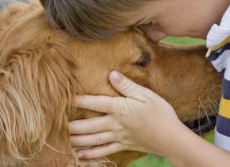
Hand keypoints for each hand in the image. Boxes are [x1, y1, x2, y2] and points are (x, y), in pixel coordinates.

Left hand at [68, 71, 182, 158]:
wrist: (171, 137)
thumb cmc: (161, 113)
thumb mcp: (146, 95)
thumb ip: (127, 86)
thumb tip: (111, 74)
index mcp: (120, 108)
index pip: (96, 102)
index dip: (80, 99)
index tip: (66, 97)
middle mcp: (116, 123)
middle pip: (89, 125)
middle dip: (73, 125)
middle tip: (58, 125)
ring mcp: (119, 136)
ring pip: (93, 139)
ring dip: (78, 140)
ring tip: (65, 140)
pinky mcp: (123, 145)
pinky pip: (104, 151)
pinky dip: (91, 154)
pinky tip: (80, 155)